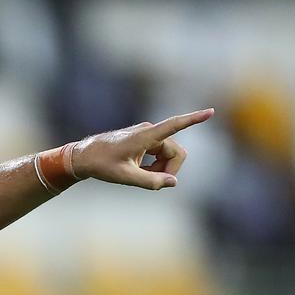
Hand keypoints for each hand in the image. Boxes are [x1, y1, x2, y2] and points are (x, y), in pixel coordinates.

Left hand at [72, 108, 214, 189]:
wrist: (83, 157)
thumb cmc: (101, 165)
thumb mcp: (125, 177)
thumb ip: (150, 182)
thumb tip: (173, 183)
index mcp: (146, 136)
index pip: (174, 125)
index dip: (194, 119)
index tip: (211, 111)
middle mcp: (149, 131)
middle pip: (176, 153)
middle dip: (169, 170)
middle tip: (151, 182)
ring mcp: (148, 135)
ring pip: (169, 155)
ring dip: (160, 169)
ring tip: (140, 176)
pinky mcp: (145, 140)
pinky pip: (161, 155)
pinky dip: (155, 166)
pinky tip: (139, 171)